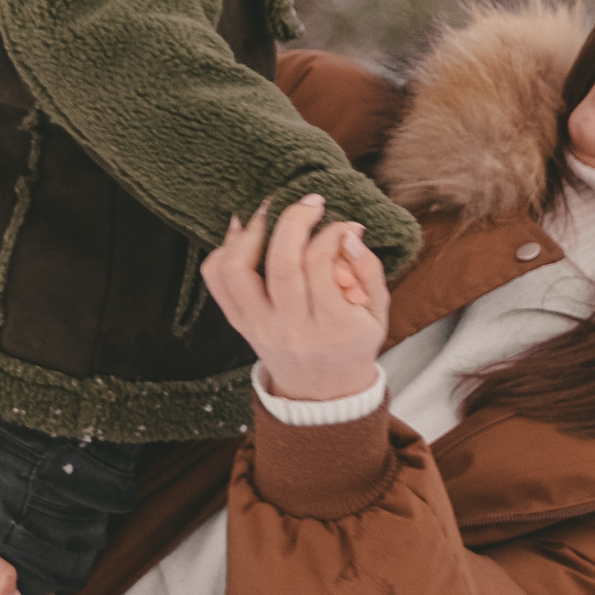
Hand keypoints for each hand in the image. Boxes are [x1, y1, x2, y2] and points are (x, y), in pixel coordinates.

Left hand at [202, 195, 389, 402]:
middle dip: (294, 221)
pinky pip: (217, 282)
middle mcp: (291, 328)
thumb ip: (369, 271)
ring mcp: (259, 327)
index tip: (343, 226)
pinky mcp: (239, 324)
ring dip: (251, 233)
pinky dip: (223, 251)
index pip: (323, 266)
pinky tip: (242, 231)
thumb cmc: (352, 344)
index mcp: (333, 327)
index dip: (331, 233)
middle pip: (282, 265)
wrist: (322, 391)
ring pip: (238, 272)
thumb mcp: (377, 314)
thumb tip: (349, 234)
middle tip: (309, 202)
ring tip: (270, 211)